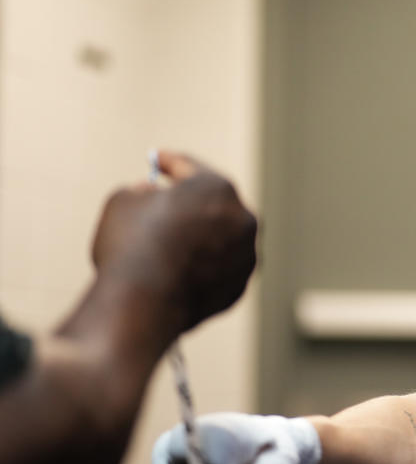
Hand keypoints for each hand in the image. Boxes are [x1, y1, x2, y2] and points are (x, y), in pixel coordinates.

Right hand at [91, 151, 256, 331]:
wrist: (142, 303)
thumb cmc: (130, 245)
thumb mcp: (124, 201)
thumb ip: (143, 192)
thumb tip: (153, 195)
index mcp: (218, 188)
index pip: (190, 169)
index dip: (169, 162)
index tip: (156, 160)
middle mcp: (242, 220)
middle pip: (213, 204)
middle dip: (190, 200)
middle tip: (168, 196)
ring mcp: (245, 257)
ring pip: (219, 240)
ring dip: (199, 236)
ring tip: (172, 238)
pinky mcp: (238, 288)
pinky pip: (217, 270)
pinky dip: (202, 267)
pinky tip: (180, 269)